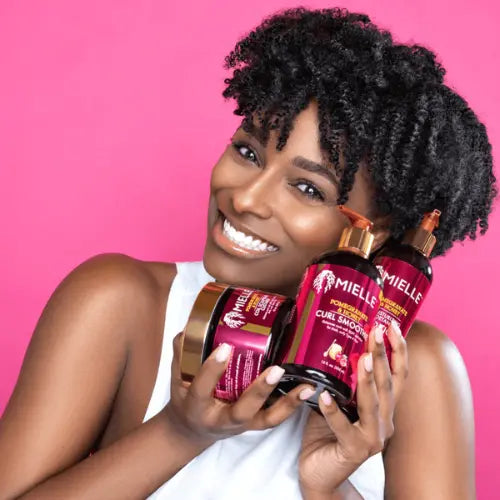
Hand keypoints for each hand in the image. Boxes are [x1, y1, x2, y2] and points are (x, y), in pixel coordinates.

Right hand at [163, 332, 310, 446]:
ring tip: (306, 385)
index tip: (225, 348)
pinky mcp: (254, 425)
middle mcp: (221, 419)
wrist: (193, 430)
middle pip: (242, 410)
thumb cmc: (187, 398)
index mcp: (197, 406)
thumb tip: (192, 325)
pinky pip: (275, 418)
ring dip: (288, 403)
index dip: (213, 370)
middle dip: (260, 391)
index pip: (203, 388)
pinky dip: (293, 405)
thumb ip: (183, 350)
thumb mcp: (177, 376)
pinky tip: (307, 389)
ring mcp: (241, 424)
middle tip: (275, 369)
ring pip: (266, 419)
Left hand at [299, 321, 407, 495]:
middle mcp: (383, 422)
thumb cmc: (326, 434)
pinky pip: (343, 428)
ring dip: (368, 381)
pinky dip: (334, 412)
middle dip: (382, 355)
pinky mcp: (353, 451)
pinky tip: (324, 396)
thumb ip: (339, 381)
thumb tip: (330, 348)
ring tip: (363, 359)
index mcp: (382, 408)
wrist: (319, 474)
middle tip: (376, 331)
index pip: (396, 376)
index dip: (398, 351)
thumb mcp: (336, 401)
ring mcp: (371, 438)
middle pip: (386, 384)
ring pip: (372, 405)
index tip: (392, 326)